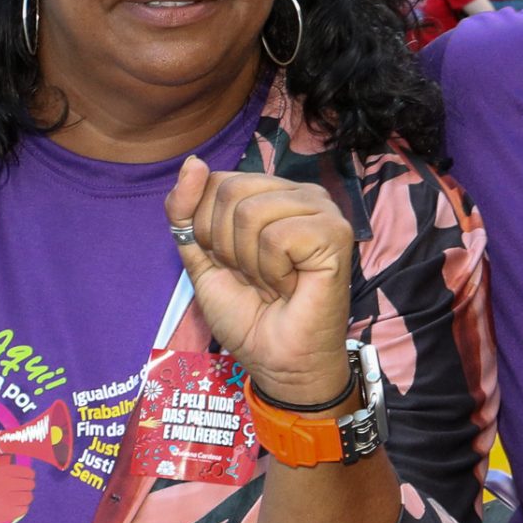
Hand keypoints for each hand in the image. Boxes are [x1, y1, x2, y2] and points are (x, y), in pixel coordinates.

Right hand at [0, 460, 36, 522]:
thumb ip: (10, 475)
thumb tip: (28, 476)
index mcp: (3, 472)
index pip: (28, 472)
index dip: (29, 476)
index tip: (26, 479)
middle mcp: (8, 483)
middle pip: (30, 484)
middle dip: (26, 488)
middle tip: (18, 492)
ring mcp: (9, 498)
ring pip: (29, 497)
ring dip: (24, 499)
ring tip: (15, 501)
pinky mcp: (9, 512)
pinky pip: (25, 509)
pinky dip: (20, 509)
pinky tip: (12, 508)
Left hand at [167, 157, 355, 405]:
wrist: (277, 360)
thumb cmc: (248, 313)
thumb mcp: (201, 258)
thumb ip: (187, 211)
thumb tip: (192, 161)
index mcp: (270, 192)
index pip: (215, 182)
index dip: (206, 229)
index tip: (231, 264)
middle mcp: (299, 193)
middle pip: (230, 192)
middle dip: (225, 246)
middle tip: (254, 277)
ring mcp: (321, 210)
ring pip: (251, 212)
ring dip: (249, 262)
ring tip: (273, 282)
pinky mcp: (335, 233)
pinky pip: (277, 236)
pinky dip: (272, 270)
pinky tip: (291, 285)